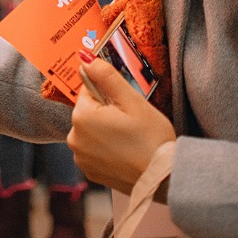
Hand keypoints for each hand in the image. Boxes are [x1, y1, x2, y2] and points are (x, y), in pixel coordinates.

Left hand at [67, 52, 174, 194]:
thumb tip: (86, 59)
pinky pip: (95, 151)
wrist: (163, 178)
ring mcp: (81, 158)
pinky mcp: (90, 172)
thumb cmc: (151, 139)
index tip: (126, 106)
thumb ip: (106, 77)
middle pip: (89, 112)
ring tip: (130, 140)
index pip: (89, 91)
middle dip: (107, 113)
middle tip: (131, 124)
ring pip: (92, 132)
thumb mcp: (132, 100)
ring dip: (106, 131)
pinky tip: (126, 153)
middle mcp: (74, 138)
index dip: (110, 95)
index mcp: (81, 117)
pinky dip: (107, 149)